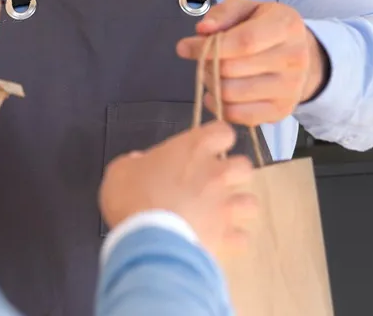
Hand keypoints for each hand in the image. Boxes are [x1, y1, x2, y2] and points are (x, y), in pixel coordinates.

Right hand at [99, 122, 258, 254]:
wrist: (149, 238)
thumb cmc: (133, 196)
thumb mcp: (121, 170)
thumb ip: (136, 162)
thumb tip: (141, 163)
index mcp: (192, 150)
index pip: (222, 131)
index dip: (217, 138)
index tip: (206, 146)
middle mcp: (216, 174)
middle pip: (245, 166)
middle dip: (234, 174)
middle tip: (214, 181)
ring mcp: (225, 206)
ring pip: (251, 203)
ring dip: (239, 207)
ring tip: (222, 213)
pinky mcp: (226, 236)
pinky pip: (242, 238)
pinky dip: (234, 239)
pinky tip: (220, 240)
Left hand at [177, 0, 329, 125]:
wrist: (299, 52)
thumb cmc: (264, 25)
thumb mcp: (246, 8)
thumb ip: (223, 14)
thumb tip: (202, 30)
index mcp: (286, 26)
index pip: (245, 42)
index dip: (209, 47)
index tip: (185, 47)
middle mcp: (295, 58)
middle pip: (232, 70)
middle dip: (207, 64)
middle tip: (203, 59)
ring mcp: (291, 88)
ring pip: (232, 94)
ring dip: (211, 85)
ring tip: (211, 74)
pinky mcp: (282, 110)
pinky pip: (241, 116)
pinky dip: (220, 107)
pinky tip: (217, 93)